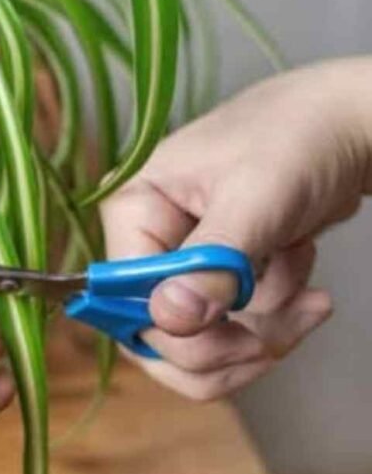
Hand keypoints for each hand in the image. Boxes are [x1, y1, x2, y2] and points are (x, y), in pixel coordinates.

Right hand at [101, 58, 371, 399]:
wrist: (347, 127)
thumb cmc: (297, 140)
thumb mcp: (256, 200)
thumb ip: (213, 262)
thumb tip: (169, 318)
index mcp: (132, 210)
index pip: (125, 298)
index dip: (176, 330)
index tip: (239, 332)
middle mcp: (143, 241)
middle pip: (153, 335)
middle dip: (223, 346)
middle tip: (276, 338)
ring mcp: (179, 263)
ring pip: (196, 345)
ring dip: (260, 333)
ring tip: (308, 301)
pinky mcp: (215, 279)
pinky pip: (231, 332)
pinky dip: (276, 317)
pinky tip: (301, 274)